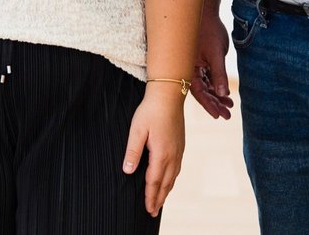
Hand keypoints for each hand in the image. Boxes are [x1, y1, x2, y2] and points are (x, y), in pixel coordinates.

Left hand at [122, 86, 185, 216]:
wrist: (169, 95)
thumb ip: (132, 151)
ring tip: (160, 201)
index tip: (148, 209)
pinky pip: (177, 168)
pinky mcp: (180, 145)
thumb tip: (127, 171)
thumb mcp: (137, 129)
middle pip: (165, 183)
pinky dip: (172, 179)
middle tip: (153, 213)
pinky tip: (169, 180)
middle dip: (159, 199)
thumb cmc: (150, 110)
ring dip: (166, 191)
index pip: (154, 181)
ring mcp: (178, 150)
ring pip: (173, 177)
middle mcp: (172, 155)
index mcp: (161, 153)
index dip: (150, 197)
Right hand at [190, 8, 233, 119]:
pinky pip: (207, 77)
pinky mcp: (199, 60)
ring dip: (216, 95)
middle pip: (201, 91)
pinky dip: (215, 85)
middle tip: (227, 114)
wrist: (204, 10)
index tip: (218, 116)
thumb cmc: (209, 30)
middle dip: (214, 103)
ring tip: (230, 105)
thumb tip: (223, 93)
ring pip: (205, 85)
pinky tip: (225, 93)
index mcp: (188, 68)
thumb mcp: (216, 53)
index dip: (209, 105)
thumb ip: (219, 74)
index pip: (198, 92)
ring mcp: (194, 65)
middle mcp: (189, 68)